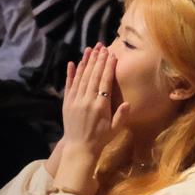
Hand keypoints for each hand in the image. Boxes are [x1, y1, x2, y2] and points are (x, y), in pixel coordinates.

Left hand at [53, 45, 126, 192]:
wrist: (79, 148)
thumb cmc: (101, 138)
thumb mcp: (115, 129)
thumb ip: (122, 115)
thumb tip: (128, 102)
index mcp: (100, 106)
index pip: (104, 82)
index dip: (108, 67)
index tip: (111, 55)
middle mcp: (86, 101)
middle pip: (93, 76)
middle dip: (98, 59)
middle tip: (102, 46)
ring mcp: (75, 101)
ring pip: (81, 77)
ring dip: (86, 62)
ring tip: (90, 49)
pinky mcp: (67, 103)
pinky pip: (69, 85)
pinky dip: (71, 73)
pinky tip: (73, 62)